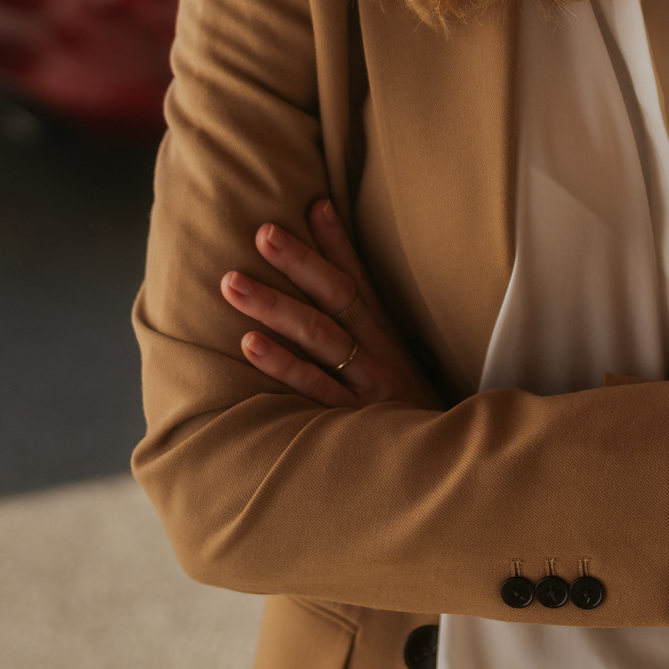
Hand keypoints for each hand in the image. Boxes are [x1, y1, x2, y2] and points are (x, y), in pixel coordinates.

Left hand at [220, 199, 442, 410]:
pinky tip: (250, 343)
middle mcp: (377, 351)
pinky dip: (282, 363)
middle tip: (261, 232)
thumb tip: (329, 275)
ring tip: (232, 282)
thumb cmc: (403, 407)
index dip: (336, 241)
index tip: (311, 203)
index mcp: (385, 333)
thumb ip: (361, 321)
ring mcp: (364, 385)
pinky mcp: (349, 421)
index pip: (358, 278)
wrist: (436, 464)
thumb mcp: (392, 360)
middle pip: (336, 297)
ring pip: (318, 336)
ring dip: (274, 305)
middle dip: (298, 262)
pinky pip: (312, 387)